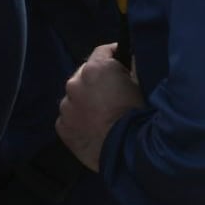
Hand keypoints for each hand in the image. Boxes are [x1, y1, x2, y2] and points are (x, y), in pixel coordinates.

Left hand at [57, 43, 143, 171]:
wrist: (128, 153)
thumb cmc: (140, 116)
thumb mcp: (143, 84)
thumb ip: (132, 65)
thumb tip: (129, 54)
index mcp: (95, 69)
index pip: (102, 51)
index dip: (114, 55)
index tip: (122, 62)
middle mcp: (75, 83)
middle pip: (86, 74)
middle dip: (98, 80)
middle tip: (114, 93)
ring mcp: (66, 106)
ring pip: (76, 97)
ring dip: (87, 101)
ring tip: (104, 114)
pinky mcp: (61, 126)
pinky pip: (70, 117)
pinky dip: (79, 119)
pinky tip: (94, 128)